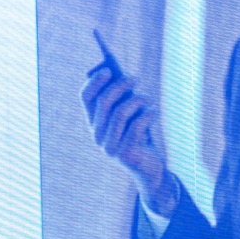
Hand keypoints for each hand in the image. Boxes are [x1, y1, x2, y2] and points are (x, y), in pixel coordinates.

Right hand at [81, 61, 175, 214]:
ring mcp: (109, 146)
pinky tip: (154, 110)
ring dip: (137, 100)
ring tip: (149, 98)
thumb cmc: (140, 137)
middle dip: (119, 86)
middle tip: (134, 78)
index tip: (109, 69)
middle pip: (104, 102)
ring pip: (120, 113)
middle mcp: (96, 135)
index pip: (86, 98)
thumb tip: (124, 78)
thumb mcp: (130, 117)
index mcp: (94, 123)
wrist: (149, 169)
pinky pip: (135, 126)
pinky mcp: (124, 154)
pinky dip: (146, 115)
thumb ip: (124, 100)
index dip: (95, 81)